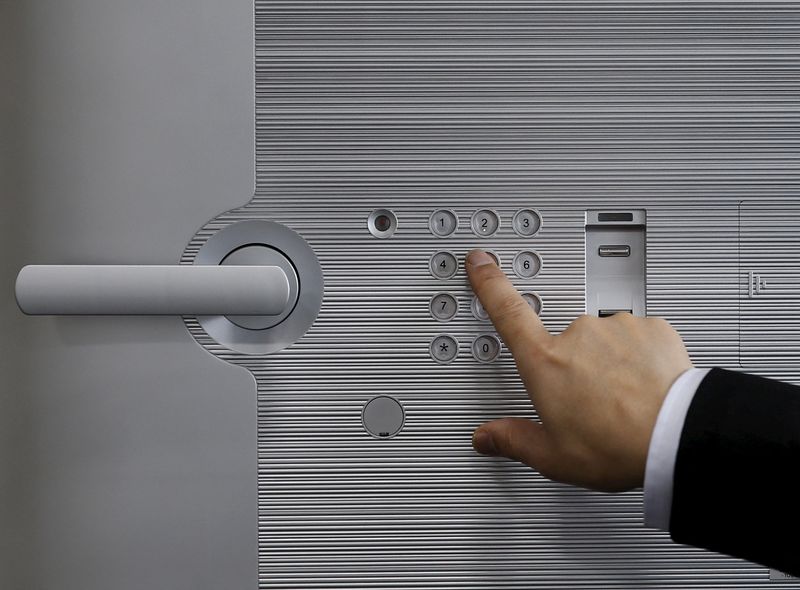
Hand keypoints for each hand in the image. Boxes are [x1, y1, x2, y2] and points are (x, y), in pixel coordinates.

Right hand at [466, 249, 692, 491]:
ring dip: (608, 363)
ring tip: (623, 400)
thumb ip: (514, 439)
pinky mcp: (650, 327)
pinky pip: (636, 339)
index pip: (506, 311)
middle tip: (591, 404)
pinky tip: (644, 386)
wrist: (677, 436)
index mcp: (545, 362)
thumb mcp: (553, 455)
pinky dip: (638, 358)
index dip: (489, 283)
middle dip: (574, 367)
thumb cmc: (616, 445)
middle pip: (564, 343)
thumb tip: (487, 437)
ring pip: (602, 342)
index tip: (481, 263)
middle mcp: (578, 335)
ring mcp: (615, 327)